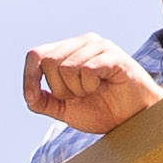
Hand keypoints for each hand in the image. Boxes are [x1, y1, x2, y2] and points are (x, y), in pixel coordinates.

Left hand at [22, 34, 159, 134]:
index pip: (36, 54)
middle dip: (59, 89)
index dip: (29, 77)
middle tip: (80, 95)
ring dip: (78, 90)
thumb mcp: (65, 110)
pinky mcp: (113, 55)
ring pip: (66, 67)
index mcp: (69, 50)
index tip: (34, 98)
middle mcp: (82, 42)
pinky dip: (91, 86)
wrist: (133, 120)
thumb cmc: (103, 110)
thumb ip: (44, 102)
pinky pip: (86, 70)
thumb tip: (29, 95)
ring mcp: (99, 46)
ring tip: (94, 91)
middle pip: (49, 62)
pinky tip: (104, 87)